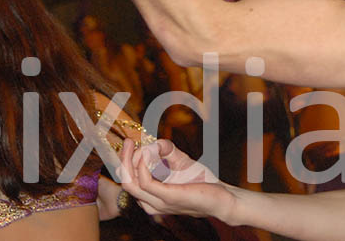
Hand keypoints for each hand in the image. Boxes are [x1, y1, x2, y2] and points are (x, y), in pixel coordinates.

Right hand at [118, 139, 235, 220]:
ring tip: (131, 143)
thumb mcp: (180, 163)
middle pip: (126, 182)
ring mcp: (159, 202)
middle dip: (122, 159)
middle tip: (127, 141)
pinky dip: (142, 166)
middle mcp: (151, 203)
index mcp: (151, 198)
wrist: (221, 197)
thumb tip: (154, 142)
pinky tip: (145, 154)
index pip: (129, 181)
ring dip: (127, 160)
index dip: (126, 161)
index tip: (131, 143)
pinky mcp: (169, 197)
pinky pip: (146, 183)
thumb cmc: (201, 182)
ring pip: (130, 183)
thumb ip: (166, 152)